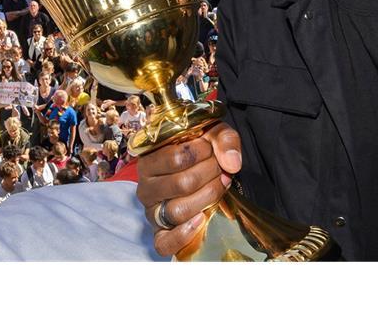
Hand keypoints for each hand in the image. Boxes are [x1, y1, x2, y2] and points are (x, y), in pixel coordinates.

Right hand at [135, 122, 240, 257]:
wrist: (194, 175)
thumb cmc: (198, 153)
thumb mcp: (210, 134)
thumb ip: (223, 139)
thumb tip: (232, 164)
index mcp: (148, 160)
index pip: (176, 157)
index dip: (203, 153)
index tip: (211, 150)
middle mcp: (144, 187)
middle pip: (182, 184)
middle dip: (210, 175)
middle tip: (220, 169)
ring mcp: (151, 211)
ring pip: (178, 211)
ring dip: (208, 199)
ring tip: (219, 187)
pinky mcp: (159, 233)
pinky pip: (165, 242)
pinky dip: (183, 235)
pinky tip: (201, 220)